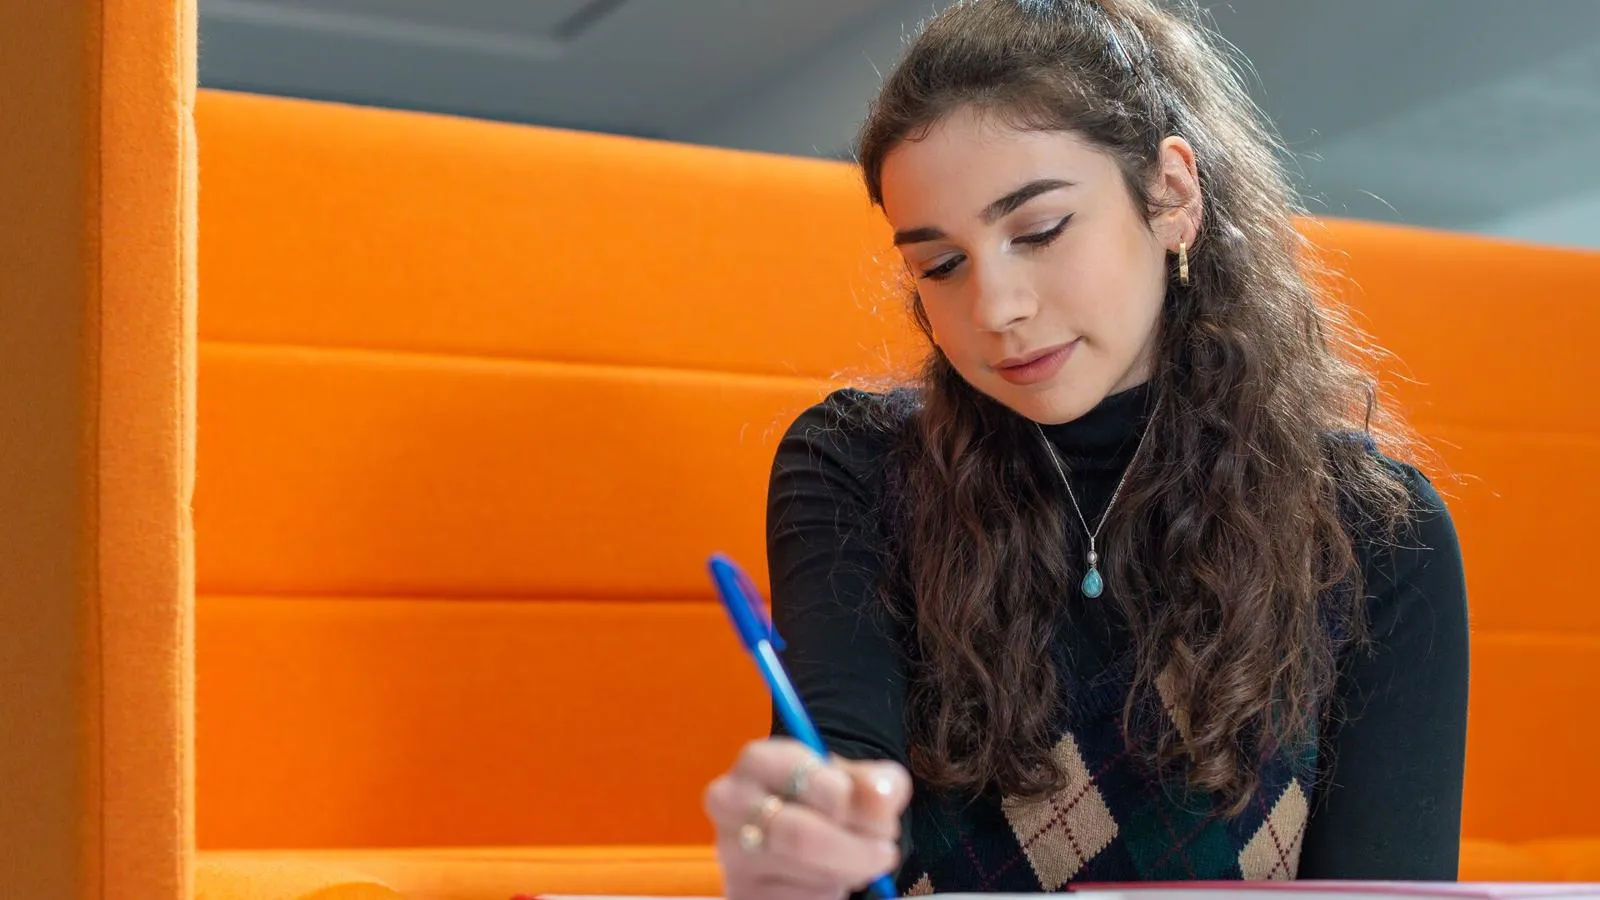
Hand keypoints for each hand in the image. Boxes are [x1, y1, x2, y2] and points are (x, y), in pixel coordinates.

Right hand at [704, 737, 911, 899]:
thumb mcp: (855, 780)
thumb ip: (876, 782)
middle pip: (801, 836)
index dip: (854, 803)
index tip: (881, 817)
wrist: (789, 834)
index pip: (808, 779)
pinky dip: (827, 894)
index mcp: (758, 760)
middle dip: (856, 850)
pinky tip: (826, 878)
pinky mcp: (741, 891)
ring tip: (851, 861)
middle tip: (886, 854)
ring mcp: (731, 851)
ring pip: (806, 874)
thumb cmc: (823, 798)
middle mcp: (730, 801)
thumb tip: (881, 796)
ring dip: (845, 873)